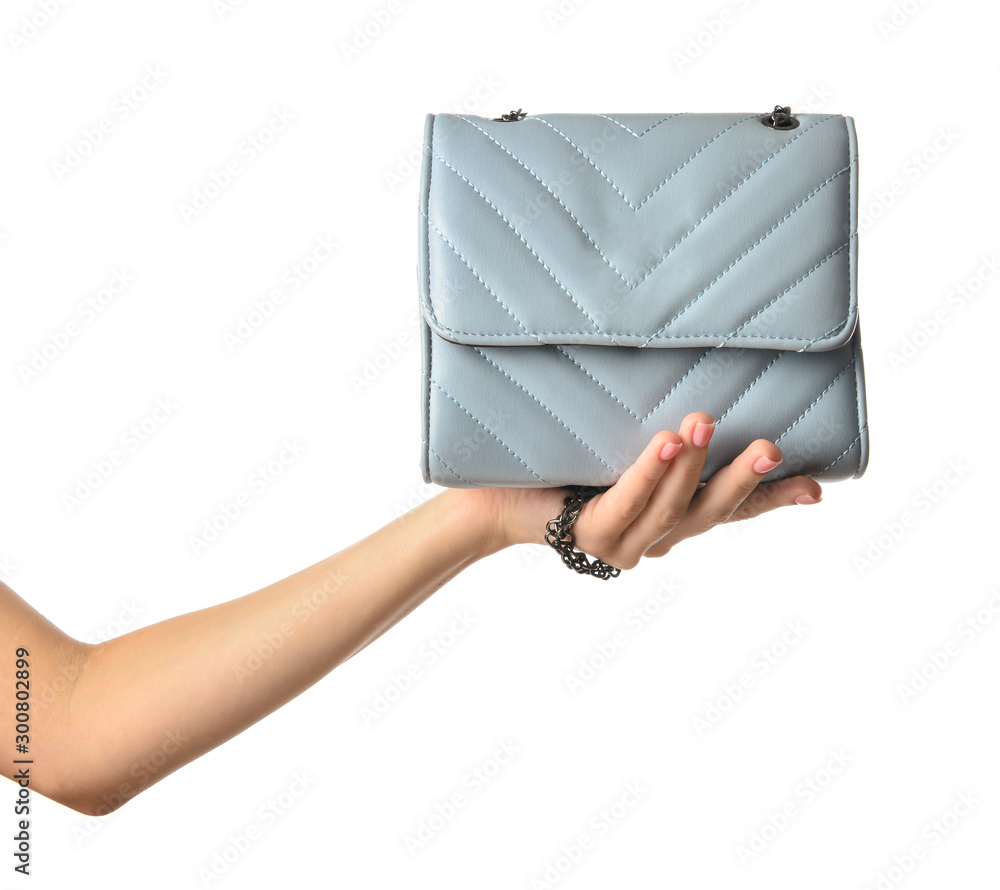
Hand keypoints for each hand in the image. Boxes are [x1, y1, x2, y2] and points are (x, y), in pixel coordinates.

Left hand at [468, 412, 823, 568]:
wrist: (499, 491)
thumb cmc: (565, 460)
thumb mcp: (625, 440)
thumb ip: (665, 430)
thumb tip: (696, 374)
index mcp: (672, 516)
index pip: (732, 511)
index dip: (773, 500)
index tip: (818, 489)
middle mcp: (656, 537)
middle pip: (711, 514)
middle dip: (742, 480)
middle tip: (770, 447)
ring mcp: (625, 544)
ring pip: (672, 509)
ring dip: (692, 467)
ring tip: (703, 423)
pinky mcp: (591, 536)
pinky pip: (627, 504)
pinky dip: (648, 474)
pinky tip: (664, 445)